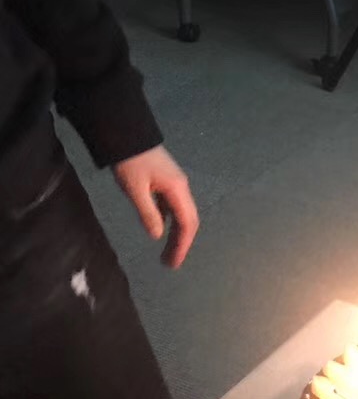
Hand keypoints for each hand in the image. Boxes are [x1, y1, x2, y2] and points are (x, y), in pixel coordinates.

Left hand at [113, 145, 198, 268]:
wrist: (127, 134)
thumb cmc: (131, 162)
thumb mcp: (136, 190)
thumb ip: (148, 213)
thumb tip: (157, 236)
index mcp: (178, 190)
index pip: (187, 223)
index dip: (182, 245)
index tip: (173, 263)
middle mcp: (181, 188)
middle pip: (189, 220)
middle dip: (181, 243)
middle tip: (169, 263)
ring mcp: (175, 184)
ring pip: (181, 214)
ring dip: (176, 234)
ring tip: (164, 251)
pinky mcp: (166, 181)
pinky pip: (173, 207)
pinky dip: (169, 222)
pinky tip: (159, 229)